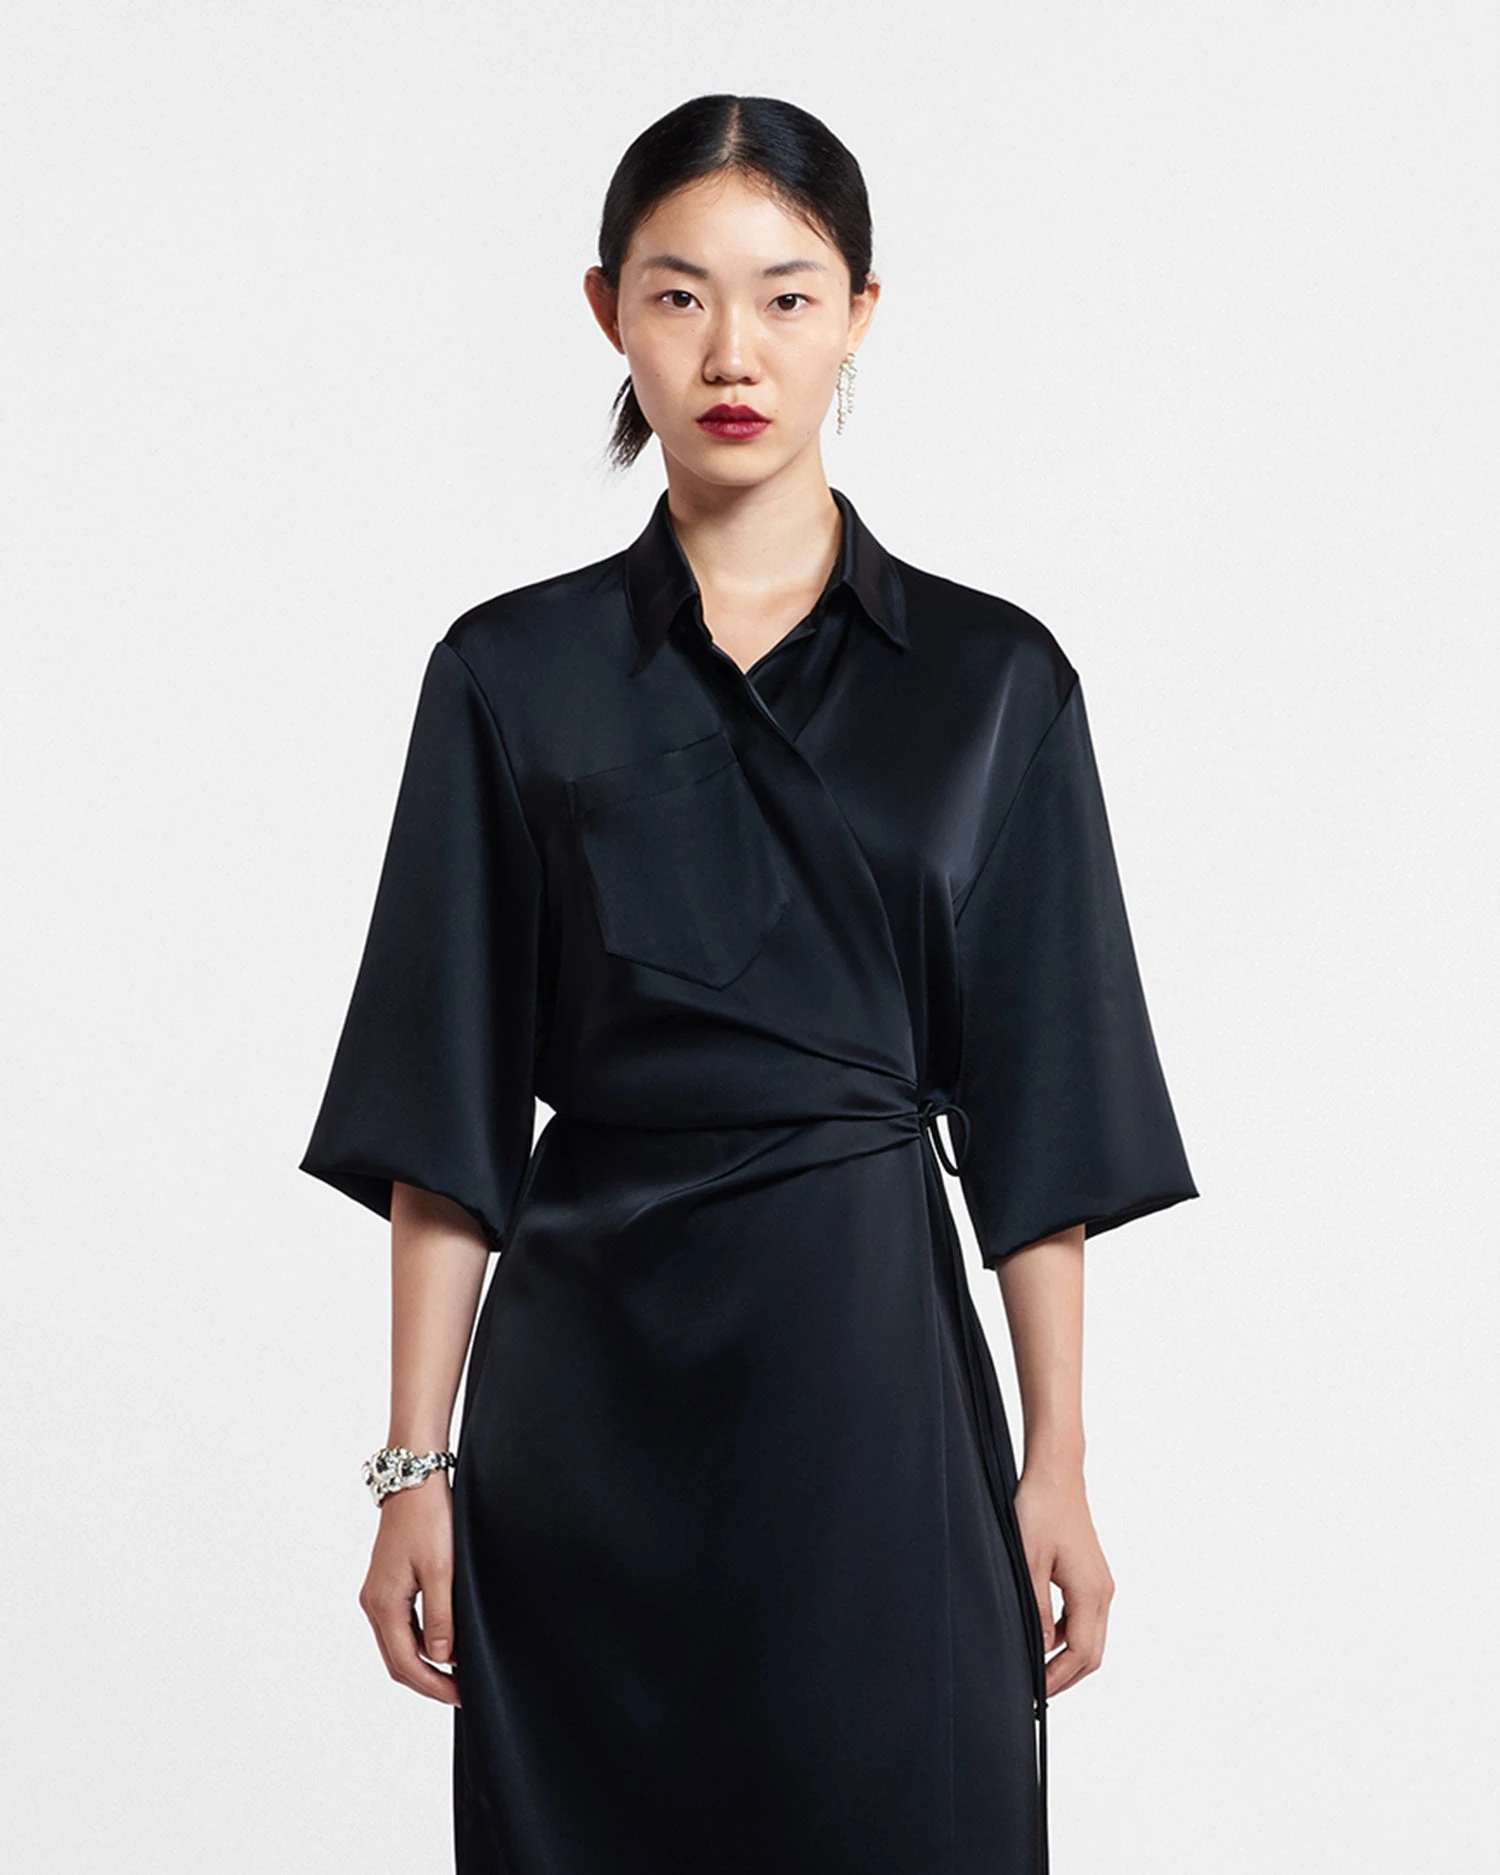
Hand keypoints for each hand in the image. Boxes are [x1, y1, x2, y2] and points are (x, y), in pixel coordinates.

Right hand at [358, 1476, 460, 1705]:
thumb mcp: (442, 1570)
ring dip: (422, 1664)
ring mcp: (377, 1594)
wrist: (414, 1480)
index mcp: (384, 1604)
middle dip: (427, 1681)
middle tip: (460, 1692)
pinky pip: (398, 1627)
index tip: (461, 1695)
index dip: (433, 1685)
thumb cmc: (428, 1518)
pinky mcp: (385, 1584)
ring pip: (396, 1646)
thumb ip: (441, 1617)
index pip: (406, 1663)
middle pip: (397, 1661)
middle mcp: (373, 1603)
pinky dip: (416, 1643)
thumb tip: (442, 1657)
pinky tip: (440, 1645)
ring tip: (454, 1674)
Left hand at [1013, 1465, 1114, 1697]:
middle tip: (1036, 1692)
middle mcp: (1103, 1593)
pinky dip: (1067, 1636)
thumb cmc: (1040, 1509)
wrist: (1056, 1475)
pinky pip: (1085, 1619)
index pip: (1080, 1654)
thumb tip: (1038, 1648)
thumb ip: (1035, 1608)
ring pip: (1090, 1638)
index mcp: (1090, 1593)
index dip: (1057, 1678)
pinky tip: (1043, 1636)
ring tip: (1037, 1670)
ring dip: (1067, 1659)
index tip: (1034, 1693)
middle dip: (1066, 1677)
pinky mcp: (1092, 1576)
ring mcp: (1100, 1585)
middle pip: (1092, 1654)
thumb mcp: (1028, 1561)